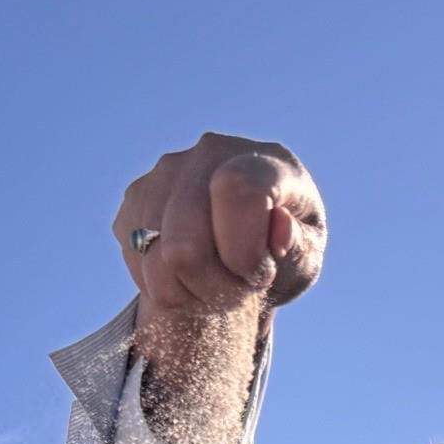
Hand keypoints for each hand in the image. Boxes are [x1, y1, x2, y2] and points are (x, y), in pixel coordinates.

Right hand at [114, 131, 327, 335]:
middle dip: (215, 286)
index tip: (257, 274)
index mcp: (268, 161)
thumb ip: (298, 245)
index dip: (243, 249)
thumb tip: (279, 227)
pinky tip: (192, 275)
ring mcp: (166, 171)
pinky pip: (139, 262)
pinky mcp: (137, 197)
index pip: (237, 190)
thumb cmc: (284, 252)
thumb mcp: (306, 258)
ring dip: (191, 290)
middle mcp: (212, 152)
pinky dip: (167, 286)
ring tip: (217, 284)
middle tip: (238, 290)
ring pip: (159, 259)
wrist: (245, 247)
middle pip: (187, 239)